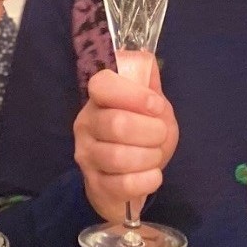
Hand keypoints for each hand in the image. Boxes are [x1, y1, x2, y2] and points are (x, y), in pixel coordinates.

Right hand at [73, 57, 178, 223]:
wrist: (127, 182)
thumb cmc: (141, 137)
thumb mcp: (150, 108)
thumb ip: (148, 85)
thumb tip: (146, 60)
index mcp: (98, 100)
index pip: (102, 85)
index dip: (133, 94)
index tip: (155, 105)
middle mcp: (86, 125)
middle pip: (116, 124)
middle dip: (150, 131)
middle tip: (160, 135)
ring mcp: (88, 157)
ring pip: (119, 157)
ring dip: (149, 157)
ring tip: (155, 156)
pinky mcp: (95, 186)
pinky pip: (124, 185)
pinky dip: (147, 180)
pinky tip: (152, 175)